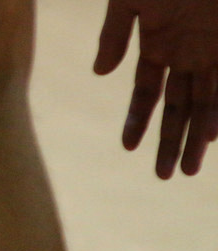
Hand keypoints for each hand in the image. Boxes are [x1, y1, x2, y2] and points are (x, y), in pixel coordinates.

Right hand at [94, 0, 217, 177]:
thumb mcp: (129, 0)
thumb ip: (114, 35)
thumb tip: (101, 75)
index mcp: (159, 43)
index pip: (146, 92)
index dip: (137, 121)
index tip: (127, 149)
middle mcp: (189, 52)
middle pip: (180, 106)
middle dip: (172, 142)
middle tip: (168, 176)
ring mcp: (213, 49)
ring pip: (206, 103)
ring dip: (198, 138)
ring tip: (191, 169)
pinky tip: (213, 135)